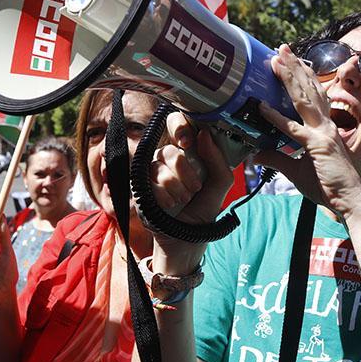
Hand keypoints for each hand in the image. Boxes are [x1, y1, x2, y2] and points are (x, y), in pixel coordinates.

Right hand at [145, 112, 236, 254]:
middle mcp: (167, 158)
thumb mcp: (221, 184)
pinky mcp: (139, 187)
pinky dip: (165, 197)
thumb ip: (218, 160)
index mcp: (187, 151)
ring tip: (185, 200)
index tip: (189, 142)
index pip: (177, 124)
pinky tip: (170, 205)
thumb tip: (205, 134)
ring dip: (177, 188)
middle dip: (185, 170)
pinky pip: (149, 183)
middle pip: (169, 149)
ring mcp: (151, 172)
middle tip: (195, 187)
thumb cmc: (204, 208)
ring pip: (159, 167)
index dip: (180, 127)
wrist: (188, 237)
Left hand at [253, 45, 360, 217]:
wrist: (351, 201)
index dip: (301, 77)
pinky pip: (293, 130)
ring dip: (289, 78)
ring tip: (277, 59)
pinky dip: (276, 118)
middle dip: (294, 67)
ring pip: (303, 100)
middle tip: (281, 48)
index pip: (312, 96)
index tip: (289, 62)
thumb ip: (277, 159)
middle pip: (308, 90)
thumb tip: (257, 154)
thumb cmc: (329, 187)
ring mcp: (322, 133)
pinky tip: (262, 107)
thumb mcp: (296, 171)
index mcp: (325, 128)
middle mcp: (325, 125)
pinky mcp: (317, 146)